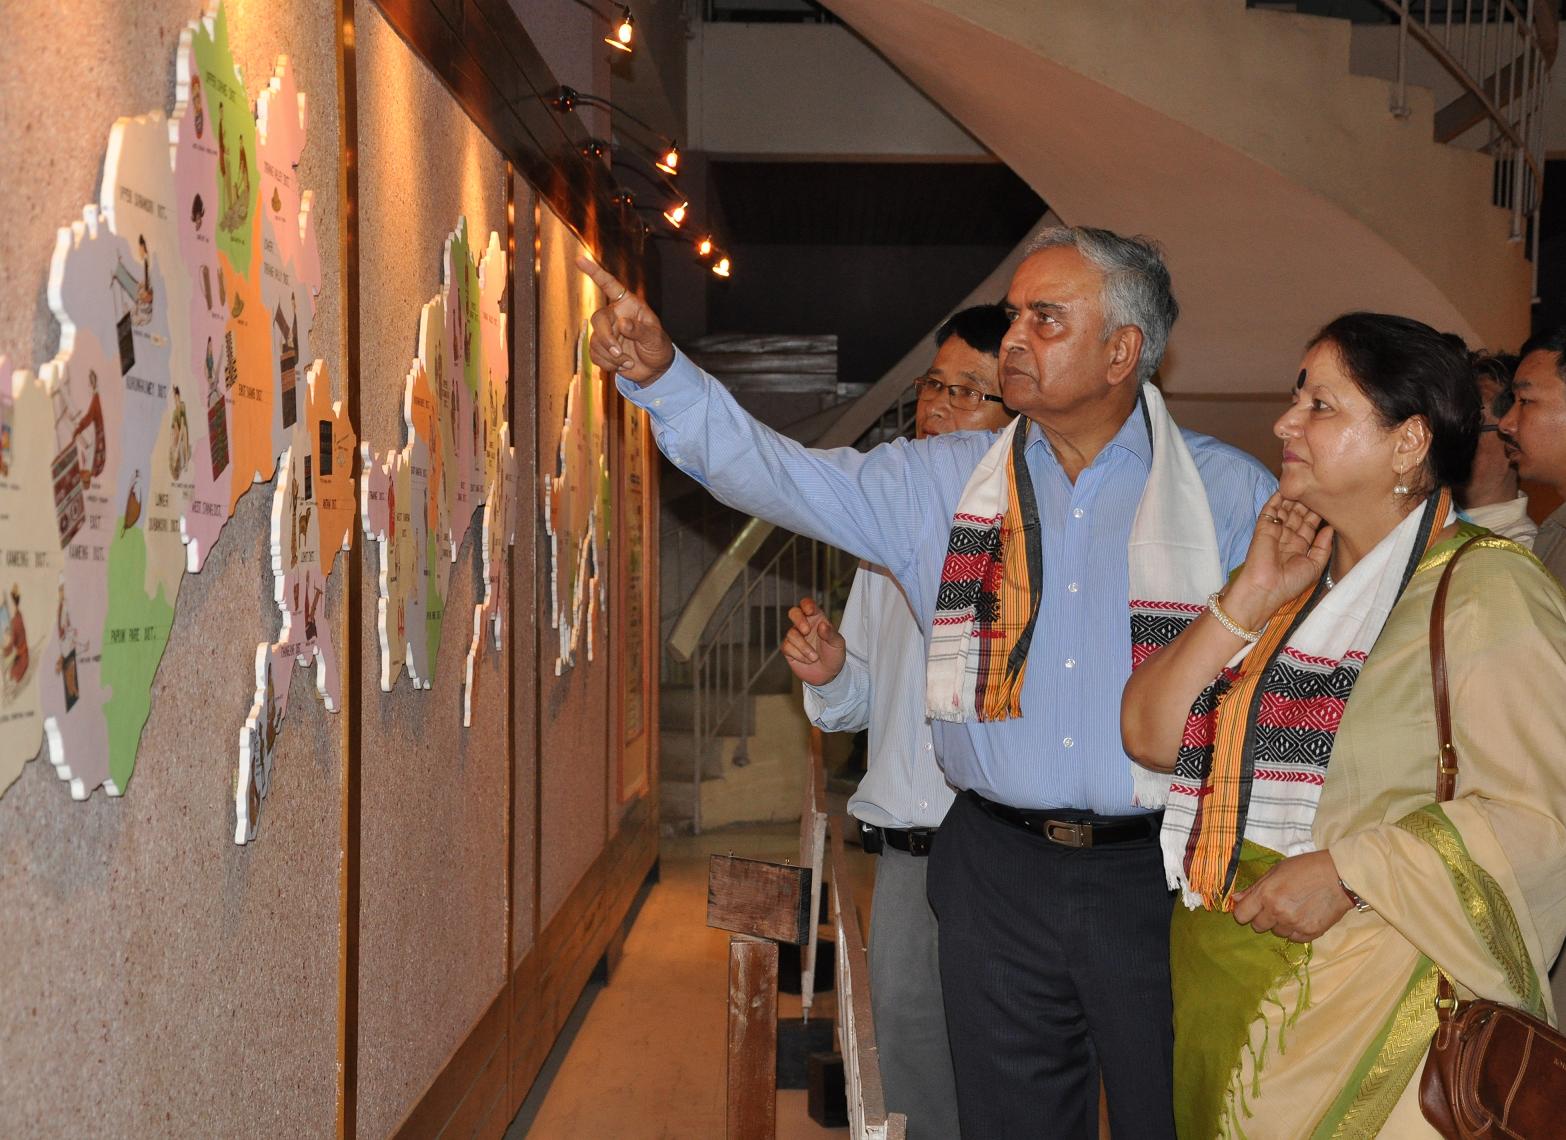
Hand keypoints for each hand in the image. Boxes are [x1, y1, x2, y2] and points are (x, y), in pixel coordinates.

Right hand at [577, 256, 674, 384]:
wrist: (655, 368)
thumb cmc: (657, 347)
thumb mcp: (655, 338)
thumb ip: (640, 330)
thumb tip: (622, 324)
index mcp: (628, 304)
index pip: (609, 285)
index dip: (595, 272)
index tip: (580, 259)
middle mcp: (614, 315)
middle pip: (598, 320)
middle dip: (606, 339)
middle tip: (619, 353)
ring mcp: (606, 332)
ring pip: (595, 341)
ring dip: (610, 357)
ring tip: (629, 362)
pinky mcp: (601, 348)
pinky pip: (594, 355)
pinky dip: (607, 364)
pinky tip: (623, 366)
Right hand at [779, 597, 845, 687]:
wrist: (828, 674)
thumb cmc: (834, 655)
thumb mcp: (837, 644)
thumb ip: (830, 634)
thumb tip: (822, 625)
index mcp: (817, 619)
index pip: (808, 604)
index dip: (806, 605)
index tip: (810, 611)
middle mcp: (804, 625)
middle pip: (793, 612)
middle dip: (798, 620)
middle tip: (806, 631)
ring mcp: (795, 637)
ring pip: (791, 633)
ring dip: (803, 647)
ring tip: (814, 657)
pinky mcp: (788, 649)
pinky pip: (787, 647)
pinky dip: (798, 654)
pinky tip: (807, 660)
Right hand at [1224, 493, 1333, 629]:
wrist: (1265, 589)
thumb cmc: (1290, 583)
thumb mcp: (1315, 567)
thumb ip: (1323, 547)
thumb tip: (1330, 528)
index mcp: (1299, 549)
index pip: (1309, 526)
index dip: (1317, 515)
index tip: (1328, 502)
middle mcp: (1287, 538)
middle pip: (1298, 516)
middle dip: (1306, 504)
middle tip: (1317, 489)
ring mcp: (1274, 532)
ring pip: (1285, 511)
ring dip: (1293, 499)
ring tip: (1303, 485)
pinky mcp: (1263, 528)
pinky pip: (1269, 510)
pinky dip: (1275, 500)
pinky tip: (1283, 488)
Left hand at [1231, 849, 1353, 941]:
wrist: (1339, 876)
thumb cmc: (1305, 868)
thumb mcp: (1276, 871)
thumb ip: (1255, 888)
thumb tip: (1235, 899)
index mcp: (1266, 895)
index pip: (1241, 915)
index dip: (1244, 911)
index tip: (1251, 908)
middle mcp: (1277, 912)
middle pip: (1258, 926)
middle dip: (1263, 917)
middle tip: (1276, 906)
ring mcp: (1294, 925)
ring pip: (1277, 933)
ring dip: (1281, 924)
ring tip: (1294, 908)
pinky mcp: (1310, 933)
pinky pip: (1294, 938)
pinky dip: (1296, 930)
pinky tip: (1304, 915)